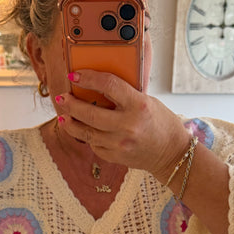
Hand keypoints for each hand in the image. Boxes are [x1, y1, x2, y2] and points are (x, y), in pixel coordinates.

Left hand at [55, 70, 190, 183]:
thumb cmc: (160, 123)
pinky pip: (94, 145)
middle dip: (71, 104)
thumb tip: (99, 81)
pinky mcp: (116, 157)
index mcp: (139, 105)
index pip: (108, 86)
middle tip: (61, 97)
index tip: (75, 75)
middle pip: (90, 113)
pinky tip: (83, 130)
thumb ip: (124, 93)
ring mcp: (120, 144)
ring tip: (63, 115)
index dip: (88, 78)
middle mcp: (128, 125)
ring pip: (86, 133)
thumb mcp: (147, 101)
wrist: (171, 152)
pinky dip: (87, 136)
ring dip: (71, 123)